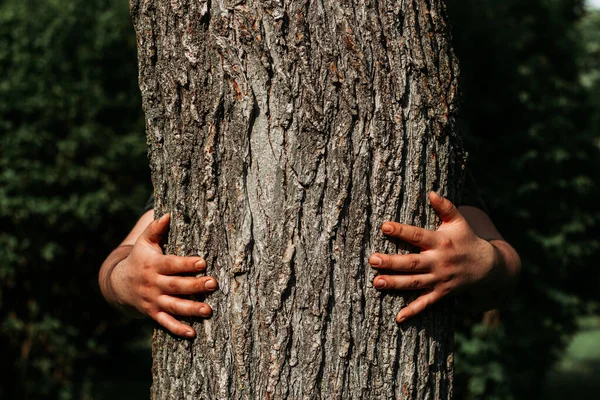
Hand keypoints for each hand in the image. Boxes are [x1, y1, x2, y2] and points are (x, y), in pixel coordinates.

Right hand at [110, 213, 217, 337]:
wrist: (117, 284)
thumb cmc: (139, 258)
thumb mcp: (144, 242)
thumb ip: (156, 228)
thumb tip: (169, 214)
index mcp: (153, 265)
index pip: (172, 264)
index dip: (187, 264)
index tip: (203, 262)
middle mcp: (153, 284)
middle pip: (176, 286)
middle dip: (194, 286)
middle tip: (212, 284)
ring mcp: (153, 300)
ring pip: (173, 306)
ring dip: (190, 309)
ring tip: (208, 310)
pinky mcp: (152, 313)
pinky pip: (165, 323)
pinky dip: (178, 329)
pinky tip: (192, 333)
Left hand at [370, 192, 497, 322]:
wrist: (488, 267)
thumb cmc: (467, 240)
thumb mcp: (458, 222)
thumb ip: (445, 207)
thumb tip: (431, 192)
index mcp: (440, 242)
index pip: (418, 235)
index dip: (401, 231)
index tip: (384, 226)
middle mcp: (439, 262)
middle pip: (412, 262)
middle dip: (391, 262)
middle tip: (372, 260)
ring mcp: (440, 279)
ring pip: (414, 283)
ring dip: (395, 283)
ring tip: (376, 282)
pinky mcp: (441, 293)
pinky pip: (426, 303)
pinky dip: (413, 311)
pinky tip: (399, 317)